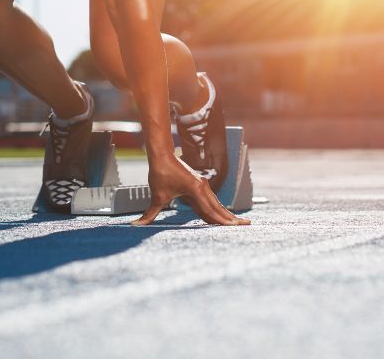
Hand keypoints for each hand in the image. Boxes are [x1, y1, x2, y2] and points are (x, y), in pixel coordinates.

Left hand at [132, 154, 249, 225]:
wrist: (162, 155)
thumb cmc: (160, 173)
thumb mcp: (156, 196)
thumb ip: (150, 214)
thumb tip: (137, 225)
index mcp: (196, 190)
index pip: (210, 210)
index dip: (221, 221)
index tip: (234, 227)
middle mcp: (203, 188)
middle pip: (218, 208)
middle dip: (231, 218)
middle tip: (246, 225)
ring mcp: (202, 186)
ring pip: (215, 204)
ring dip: (225, 214)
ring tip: (237, 223)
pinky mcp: (198, 186)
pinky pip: (209, 201)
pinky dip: (215, 210)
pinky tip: (219, 217)